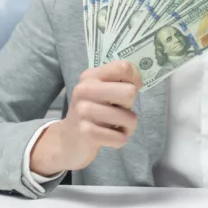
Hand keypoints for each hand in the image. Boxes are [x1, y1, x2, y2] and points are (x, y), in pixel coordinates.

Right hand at [31, 60, 142, 175]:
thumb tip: (139, 82)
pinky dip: (120, 139)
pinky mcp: (87, 133)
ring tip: (114, 126)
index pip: (124, 68)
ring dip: (128, 126)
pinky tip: (109, 137)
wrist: (69, 139)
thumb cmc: (93, 111)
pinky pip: (121, 138)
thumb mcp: (100, 90)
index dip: (135, 79)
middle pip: (130, 92)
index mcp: (90, 76)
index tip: (130, 89)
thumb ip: (118, 81)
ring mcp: (84, 111)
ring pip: (130, 118)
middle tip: (117, 110)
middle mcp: (84, 90)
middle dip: (129, 105)